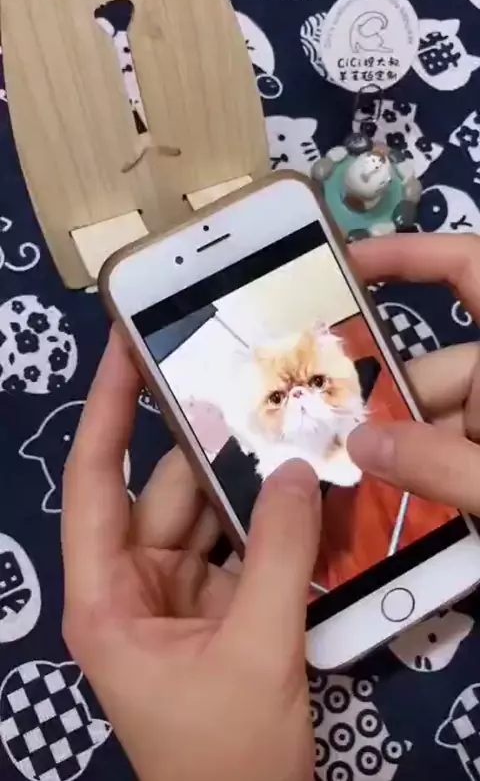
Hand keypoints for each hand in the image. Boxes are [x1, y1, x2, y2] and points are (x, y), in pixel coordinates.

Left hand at [62, 330, 321, 780]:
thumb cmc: (227, 756)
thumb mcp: (257, 652)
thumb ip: (281, 556)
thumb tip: (298, 471)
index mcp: (105, 597)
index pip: (95, 481)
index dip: (106, 409)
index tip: (124, 348)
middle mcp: (132, 583)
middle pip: (166, 490)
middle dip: (210, 443)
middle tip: (252, 382)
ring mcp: (177, 593)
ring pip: (209, 513)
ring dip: (248, 480)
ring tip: (290, 426)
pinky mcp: (217, 605)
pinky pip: (240, 543)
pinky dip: (270, 520)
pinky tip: (303, 487)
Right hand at [348, 234, 479, 513]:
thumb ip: (441, 466)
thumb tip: (358, 445)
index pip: (472, 272)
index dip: (412, 257)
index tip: (348, 265)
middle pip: (436, 374)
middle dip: (382, 408)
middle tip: (321, 438)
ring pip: (442, 427)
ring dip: (402, 457)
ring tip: (349, 487)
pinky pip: (459, 461)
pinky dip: (430, 482)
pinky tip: (394, 509)